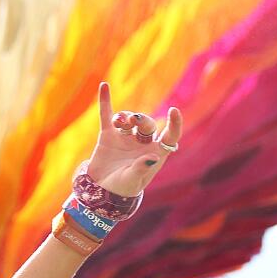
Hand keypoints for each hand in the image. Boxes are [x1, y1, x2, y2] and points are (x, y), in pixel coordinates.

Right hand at [85, 83, 183, 198]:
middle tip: (132, 121)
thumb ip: (141, 168)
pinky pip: (107, 115)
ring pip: (129, 119)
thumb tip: (153, 156)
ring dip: (124, 117)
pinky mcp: (108, 135)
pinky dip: (105, 101)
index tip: (173, 111)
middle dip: (141, 120)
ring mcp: (125, 138)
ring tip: (119, 122)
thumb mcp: (132, 181)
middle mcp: (142, 143)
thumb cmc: (122, 189)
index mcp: (154, 153)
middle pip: (147, 124)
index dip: (174, 124)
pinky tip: (104, 86)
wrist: (101, 191)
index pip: (169, 136)